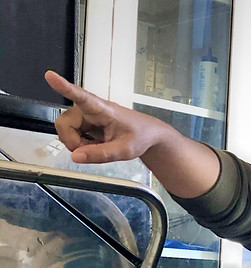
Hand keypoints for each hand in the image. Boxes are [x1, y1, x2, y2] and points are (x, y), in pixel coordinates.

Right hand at [45, 70, 218, 197]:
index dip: (64, 87)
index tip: (50, 76)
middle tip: (89, 150)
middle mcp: (90, 109)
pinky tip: (94, 145)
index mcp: (103, 109)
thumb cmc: (140, 136)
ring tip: (96, 146)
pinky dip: (79, 144)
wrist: (148, 135)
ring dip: (76, 143)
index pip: (81, 96)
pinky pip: (71, 135)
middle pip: (64, 122)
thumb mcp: (124, 150)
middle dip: (72, 140)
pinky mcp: (84, 123)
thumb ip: (101, 154)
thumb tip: (76, 156)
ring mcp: (86, 116)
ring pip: (65, 130)